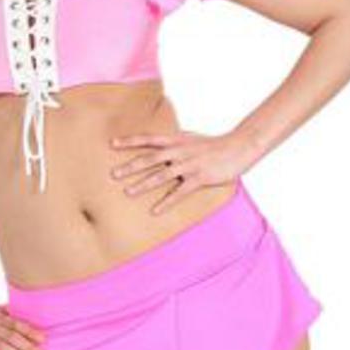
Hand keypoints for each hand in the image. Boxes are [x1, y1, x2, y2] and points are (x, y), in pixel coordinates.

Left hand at [109, 129, 253, 214]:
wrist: (238, 147)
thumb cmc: (212, 144)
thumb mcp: (190, 138)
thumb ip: (173, 142)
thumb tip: (158, 144)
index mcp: (176, 140)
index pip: (148, 139)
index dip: (130, 141)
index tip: (112, 144)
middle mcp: (179, 151)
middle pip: (150, 159)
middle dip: (131, 166)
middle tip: (113, 174)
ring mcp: (189, 165)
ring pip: (161, 176)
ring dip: (143, 184)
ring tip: (128, 192)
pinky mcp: (199, 178)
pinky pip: (179, 192)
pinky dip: (166, 202)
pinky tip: (155, 211)